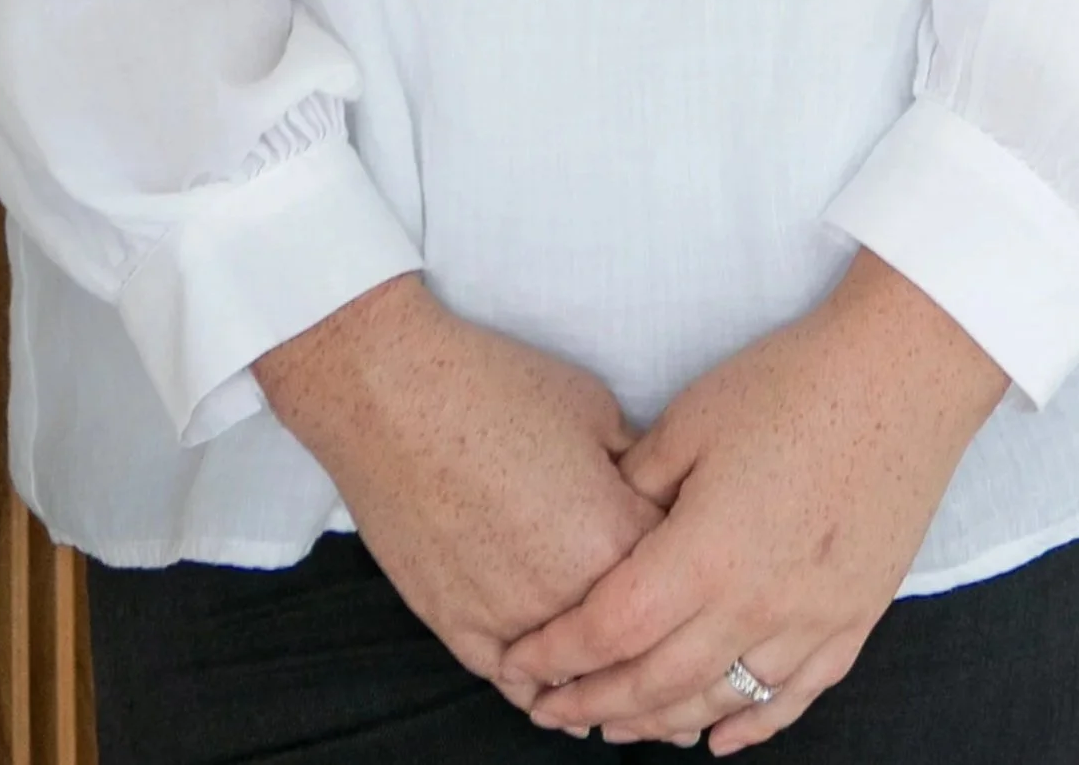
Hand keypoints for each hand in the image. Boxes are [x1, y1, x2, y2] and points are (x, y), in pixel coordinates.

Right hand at [253, 273, 666, 703]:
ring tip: (627, 677)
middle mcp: (570, 592)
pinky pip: (513, 680)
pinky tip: (560, 693)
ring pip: (577, 673)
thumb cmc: (493, 385)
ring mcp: (511, 618)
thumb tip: (652, 492)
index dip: (682, 555)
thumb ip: (635, 463)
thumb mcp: (593, 406)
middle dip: (653, 626)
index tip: (685, 553)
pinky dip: (539, 686)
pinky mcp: (458, 628)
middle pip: (633, 633)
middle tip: (671, 626)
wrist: (393, 392)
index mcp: (614, 533)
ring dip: (600, 672)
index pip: (676, 569)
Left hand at [499, 252, 1008, 750]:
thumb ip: (639, 483)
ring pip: (721, 701)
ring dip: (662, 721)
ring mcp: (811, 621)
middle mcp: (756, 605)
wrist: (902, 375)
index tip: (521, 663)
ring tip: (616, 725)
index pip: (611, 628)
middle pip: (658, 681)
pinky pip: (793, 697)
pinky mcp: (853, 619)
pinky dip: (751, 726)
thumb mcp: (693, 418)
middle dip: (595, 702)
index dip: (559, 653)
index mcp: (705, 553)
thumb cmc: (793, 384)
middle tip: (551, 711)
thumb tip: (601, 523)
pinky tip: (719, 736)